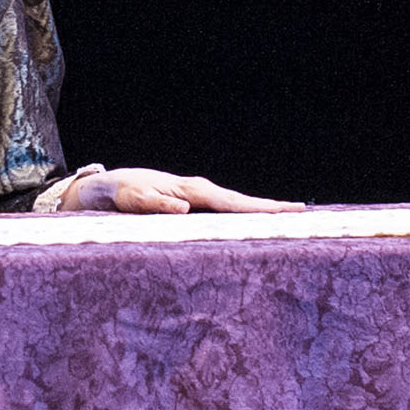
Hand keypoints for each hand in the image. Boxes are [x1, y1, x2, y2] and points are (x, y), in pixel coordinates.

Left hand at [59, 167, 298, 214]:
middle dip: (271, 208)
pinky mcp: (192, 205)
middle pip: (242, 202)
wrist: (106, 187)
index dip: (260, 208)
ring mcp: (197, 197)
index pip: (232, 202)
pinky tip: (255, 223)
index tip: (286, 211)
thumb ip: (155, 203)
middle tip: (303, 213)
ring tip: (289, 217)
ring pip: (235, 206)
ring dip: (260, 211)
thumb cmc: (118, 194)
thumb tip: (185, 209)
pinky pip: (222, 212)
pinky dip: (242, 215)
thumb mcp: (131, 199)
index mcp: (190, 191)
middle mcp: (198, 191)